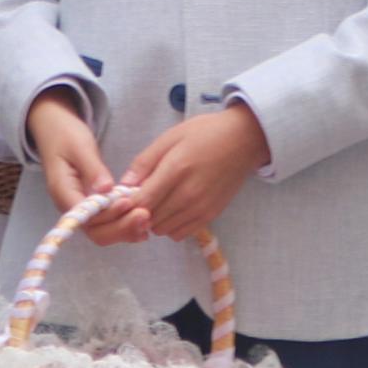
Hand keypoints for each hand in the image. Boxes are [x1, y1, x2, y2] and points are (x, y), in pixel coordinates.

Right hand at [29, 92, 142, 244]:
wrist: (55, 131)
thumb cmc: (65, 135)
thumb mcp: (79, 147)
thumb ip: (93, 169)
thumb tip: (106, 189)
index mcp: (64, 193)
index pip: (87, 217)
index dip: (109, 214)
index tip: (129, 202)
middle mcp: (72, 208)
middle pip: (96, 232)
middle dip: (121, 227)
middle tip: (146, 216)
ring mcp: (82, 210)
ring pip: (103, 232)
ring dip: (126, 229)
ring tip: (148, 220)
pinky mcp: (93, 207)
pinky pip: (108, 223)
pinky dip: (125, 224)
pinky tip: (143, 222)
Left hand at [119, 101, 271, 239]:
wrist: (244, 140)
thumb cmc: (205, 133)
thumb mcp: (170, 137)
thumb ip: (145, 162)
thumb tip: (123, 184)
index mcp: (176, 170)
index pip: (141, 203)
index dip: (126, 204)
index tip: (124, 196)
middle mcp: (189, 194)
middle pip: (149, 219)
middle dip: (139, 211)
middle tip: (142, 196)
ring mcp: (201, 208)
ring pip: (163, 230)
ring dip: (155, 219)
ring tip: (159, 201)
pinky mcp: (210, 216)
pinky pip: (180, 233)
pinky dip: (171, 225)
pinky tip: (173, 208)